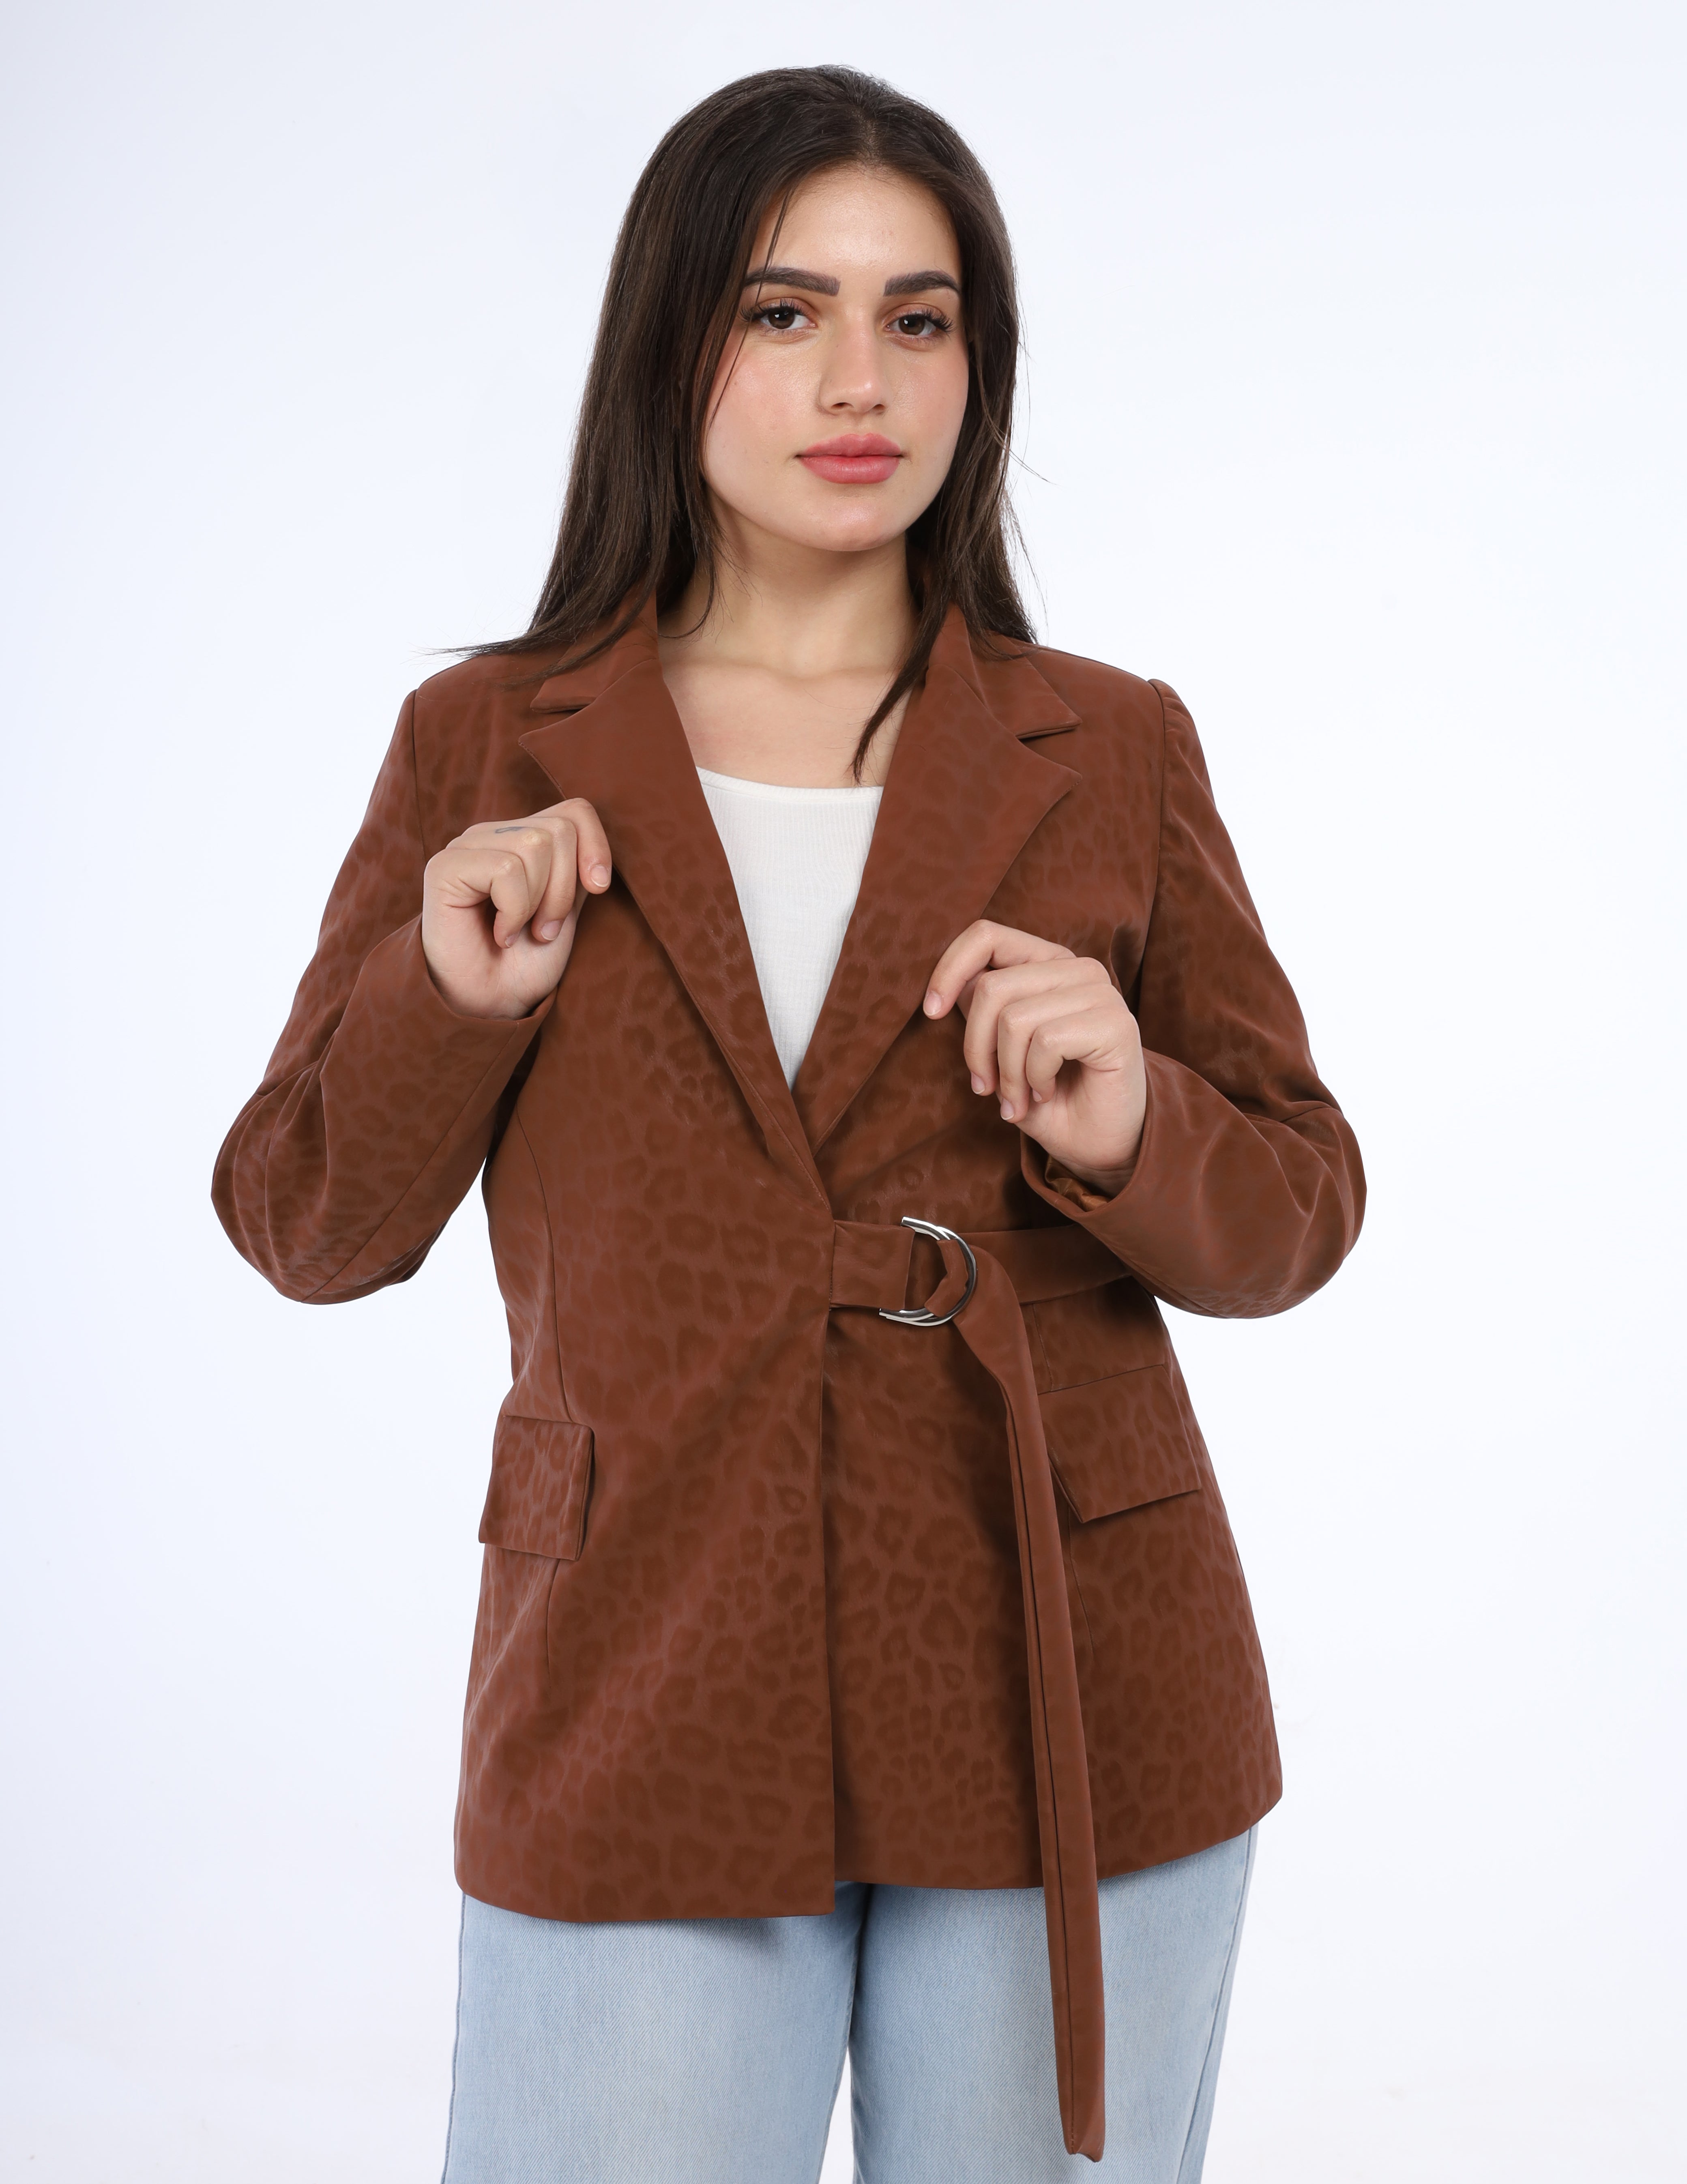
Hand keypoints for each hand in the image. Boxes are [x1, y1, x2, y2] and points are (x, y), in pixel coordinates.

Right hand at [421, 799, 611, 1019]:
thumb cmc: (526, 962)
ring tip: (520, 932)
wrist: (490, 1004)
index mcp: (523, 839)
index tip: (598, 889)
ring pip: (535, 845)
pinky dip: (514, 911)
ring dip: (538, 903)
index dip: (596, 846)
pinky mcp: (445, 866)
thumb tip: (593, 848)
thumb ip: (578, 872)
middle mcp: (493, 835)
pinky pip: (505, 869)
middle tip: (543, 928)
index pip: (574, 812)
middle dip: (564, 890)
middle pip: (559, 831)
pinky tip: (501, 934)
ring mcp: (467, 847)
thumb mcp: (567, 911)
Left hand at [923, 921, 1146, 1196]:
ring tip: (1017, 1101)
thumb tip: (955, 988)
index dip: (950, 968)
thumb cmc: (1049, 1099)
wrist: (1100, 1145)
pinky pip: (1045, 1042)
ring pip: (1015, 1019)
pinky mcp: (1116, 1025)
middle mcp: (1079, 969)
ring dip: (1006, 1075)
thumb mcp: (1001, 1051)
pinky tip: (1046, 1093)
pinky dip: (1034, 1079)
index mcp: (1048, 964)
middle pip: (992, 988)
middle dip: (976, 1049)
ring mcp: (1102, 994)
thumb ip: (983, 1013)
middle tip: (986, 1089)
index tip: (931, 1012)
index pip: (987, 936)